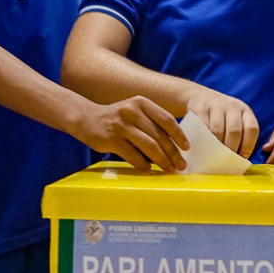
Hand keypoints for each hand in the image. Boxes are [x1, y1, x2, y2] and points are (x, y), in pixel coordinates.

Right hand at [70, 96, 188, 171]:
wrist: (86, 118)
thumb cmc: (116, 118)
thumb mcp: (134, 111)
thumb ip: (151, 122)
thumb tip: (174, 144)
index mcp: (141, 102)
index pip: (166, 119)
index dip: (179, 135)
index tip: (187, 148)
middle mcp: (132, 111)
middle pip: (159, 135)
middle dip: (173, 152)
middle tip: (181, 165)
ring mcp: (120, 125)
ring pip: (148, 145)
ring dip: (161, 160)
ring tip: (169, 169)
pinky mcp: (111, 139)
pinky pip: (132, 155)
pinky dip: (143, 164)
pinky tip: (149, 169)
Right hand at [186, 89, 258, 158]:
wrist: (199, 96)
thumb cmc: (220, 115)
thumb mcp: (234, 119)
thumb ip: (240, 134)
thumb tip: (241, 159)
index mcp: (245, 110)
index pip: (252, 128)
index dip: (249, 145)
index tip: (243, 157)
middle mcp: (232, 106)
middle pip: (235, 131)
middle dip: (231, 149)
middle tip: (227, 159)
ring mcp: (216, 106)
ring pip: (218, 130)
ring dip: (217, 146)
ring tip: (215, 156)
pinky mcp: (200, 108)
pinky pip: (203, 127)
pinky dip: (204, 140)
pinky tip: (204, 147)